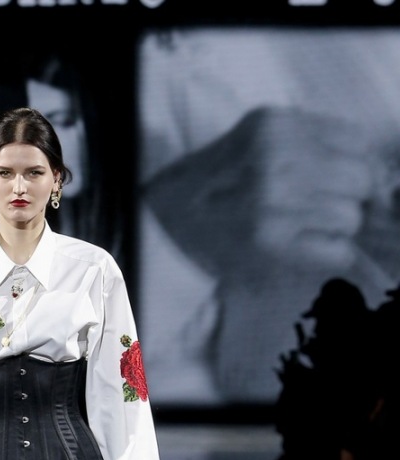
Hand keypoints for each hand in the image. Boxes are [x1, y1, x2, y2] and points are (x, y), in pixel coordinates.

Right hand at [143, 105, 378, 280]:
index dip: (361, 165)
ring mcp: (273, 203)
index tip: (348, 183)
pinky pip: (337, 251)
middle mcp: (276, 158)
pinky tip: (309, 249)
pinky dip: (333, 254)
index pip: (357, 141)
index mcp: (275, 126)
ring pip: (350, 217)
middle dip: (353, 198)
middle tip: (330, 209)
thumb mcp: (258, 139)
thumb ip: (310, 142)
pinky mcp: (271, 244)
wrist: (167, 224)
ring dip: (338, 228)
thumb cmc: (217, 184)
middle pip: (360, 179)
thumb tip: (371, 170)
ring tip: (308, 229)